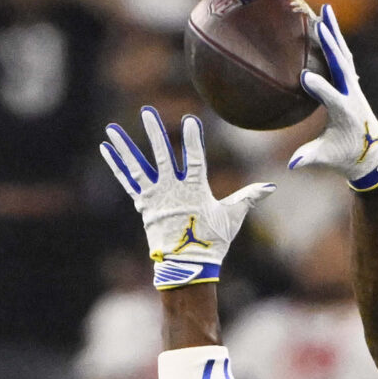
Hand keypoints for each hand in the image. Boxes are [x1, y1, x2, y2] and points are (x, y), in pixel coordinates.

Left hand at [99, 107, 271, 288]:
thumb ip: (248, 197)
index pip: (195, 158)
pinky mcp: (143, 205)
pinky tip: (106, 148)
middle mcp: (172, 190)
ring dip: (125, 146)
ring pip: (138, 167)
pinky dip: (117, 165)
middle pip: (162, 156)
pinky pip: (128, 180)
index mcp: (195, 190)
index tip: (190, 120)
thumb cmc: (212, 242)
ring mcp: (155, 198)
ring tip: (111, 128)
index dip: (194, 139)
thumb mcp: (232, 217)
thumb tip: (270, 187)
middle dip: (155, 133)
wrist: (187, 267)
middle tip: (147, 111)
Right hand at [289, 3, 377, 191]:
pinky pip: (344, 57)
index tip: (303, 77)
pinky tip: (329, 25)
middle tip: (320, 24)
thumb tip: (292, 164)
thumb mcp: (326, 158)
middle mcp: (352, 95)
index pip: (331, 97)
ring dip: (335, 32)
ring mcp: (354, 86)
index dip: (319, 87)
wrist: (370, 154)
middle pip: (341, 65)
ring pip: (344, 54)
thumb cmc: (344, 156)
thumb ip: (309, 157)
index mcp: (344, 113)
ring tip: (326, 10)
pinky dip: (336, 40)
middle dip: (331, 46)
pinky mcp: (352, 83)